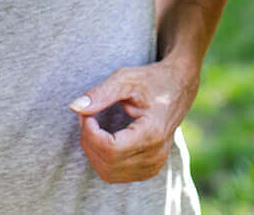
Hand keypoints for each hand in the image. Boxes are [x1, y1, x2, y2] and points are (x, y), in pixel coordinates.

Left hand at [70, 60, 196, 182]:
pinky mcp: (150, 169)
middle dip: (89, 142)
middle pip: (107, 163)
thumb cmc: (152, 80)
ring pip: (109, 173)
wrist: (179, 87)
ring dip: (94, 152)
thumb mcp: (126, 79)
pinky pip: (116, 174)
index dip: (90, 134)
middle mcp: (155, 154)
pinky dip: (104, 160)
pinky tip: (105, 139)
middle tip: (88, 118)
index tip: (87, 115)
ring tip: (95, 128)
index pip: (110, 148)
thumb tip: (74, 107)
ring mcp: (154, 164)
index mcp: (152, 132)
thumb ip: (100, 94)